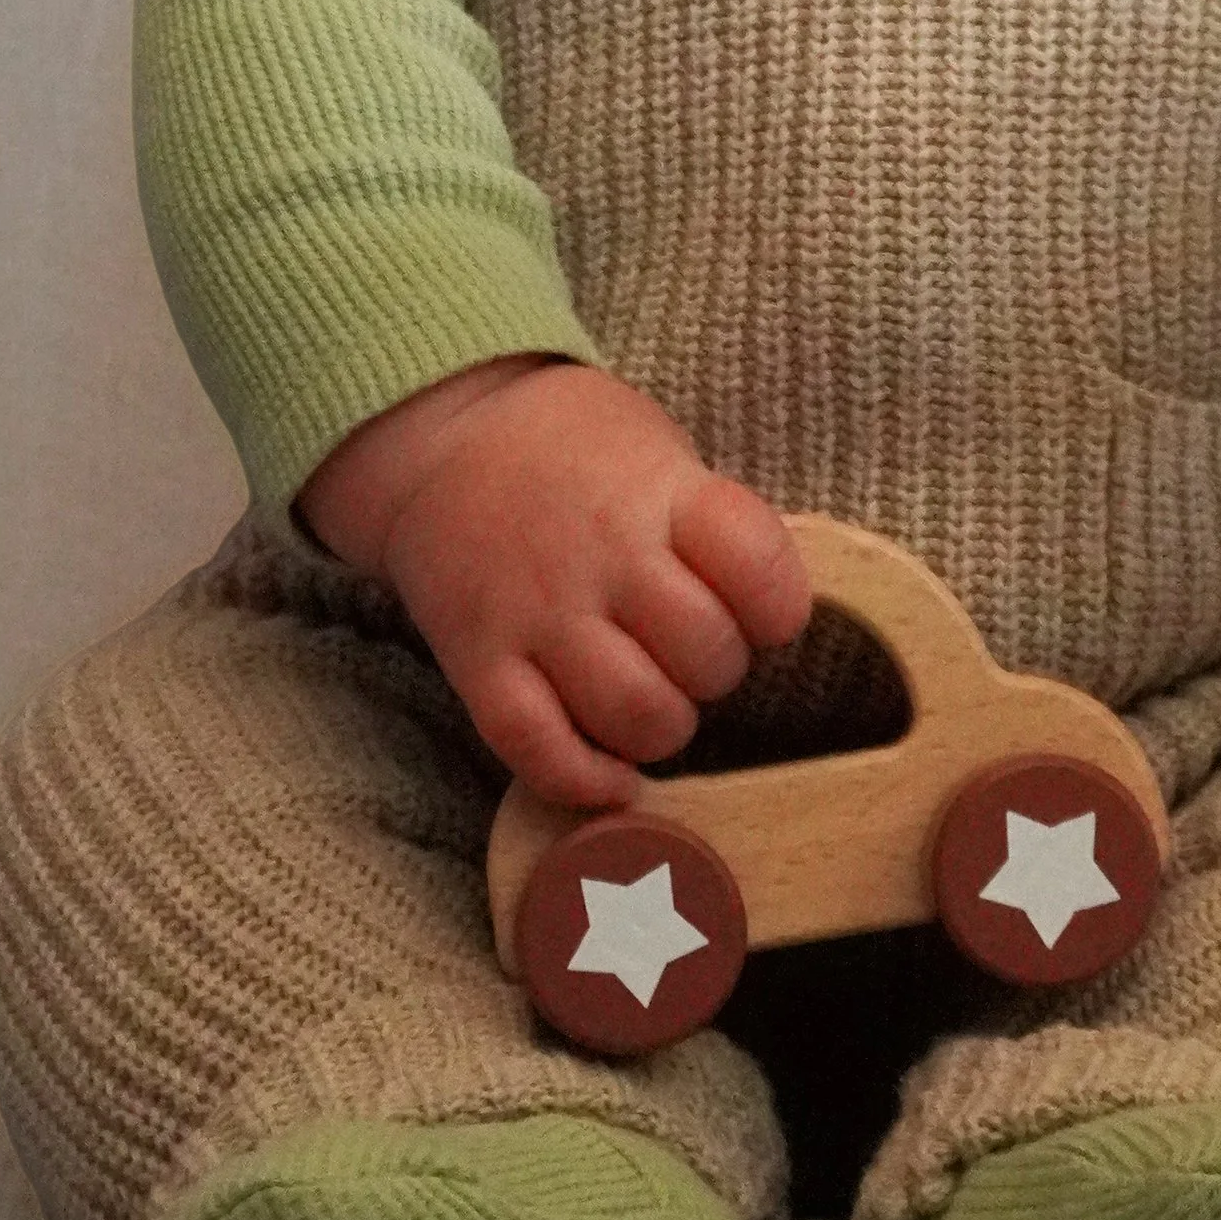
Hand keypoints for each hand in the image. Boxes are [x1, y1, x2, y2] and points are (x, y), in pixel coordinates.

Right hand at [307, 361, 810, 808]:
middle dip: (717, 671)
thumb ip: (707, 523)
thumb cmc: (569, 448)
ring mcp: (537, 615)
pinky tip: (610, 774)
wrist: (442, 439)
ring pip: (636, 714)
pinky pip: (539, 751)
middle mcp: (602, 555)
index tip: (761, 611)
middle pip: (706, 654)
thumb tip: (764, 610)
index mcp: (660, 492)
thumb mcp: (656, 448)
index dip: (778, 608)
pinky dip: (585, 780)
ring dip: (662, 726)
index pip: (759, 568)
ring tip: (650, 702)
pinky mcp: (479, 665)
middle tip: (691, 654)